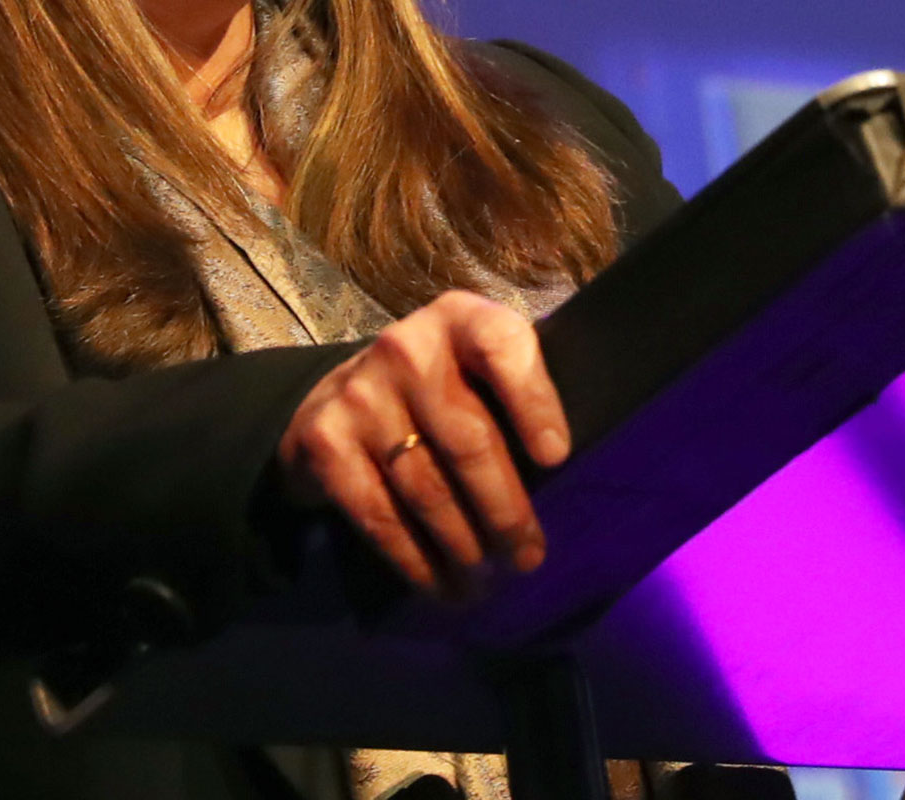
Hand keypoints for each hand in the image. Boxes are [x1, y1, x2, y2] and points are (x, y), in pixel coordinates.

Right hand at [275, 289, 568, 596]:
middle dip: (504, 511)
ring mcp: (359, 394)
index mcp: (459, 320)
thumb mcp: (476, 369)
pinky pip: (379, 514)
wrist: (332, 399)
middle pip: (467, 440)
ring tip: (486, 582)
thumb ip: (516, 398)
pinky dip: (415, 560)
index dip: (533, 400)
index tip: (556, 458)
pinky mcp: (325, 441)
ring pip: (426, 488)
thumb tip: (578, 481)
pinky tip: (439, 584)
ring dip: (464, 548)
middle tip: (527, 558)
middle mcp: (406, 349)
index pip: (501, 345)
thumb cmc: (437, 392)